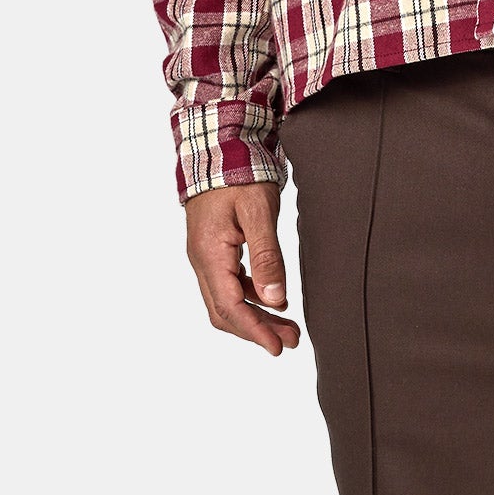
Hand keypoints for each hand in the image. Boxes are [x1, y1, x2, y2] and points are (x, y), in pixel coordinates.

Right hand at [184, 183, 300, 356]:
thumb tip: (276, 299)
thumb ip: (268, 256)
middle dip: (257, 330)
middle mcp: (202, 260)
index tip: (277, 348)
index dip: (254, 331)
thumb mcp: (258, 213)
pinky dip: (250, 298)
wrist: (218, 146)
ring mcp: (206, 256)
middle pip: (224, 311)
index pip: (229, 307)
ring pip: (226, 300)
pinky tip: (273, 299)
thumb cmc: (239, 173)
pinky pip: (229, 284)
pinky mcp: (214, 250)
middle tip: (291, 340)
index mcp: (210, 254)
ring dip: (255, 317)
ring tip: (288, 326)